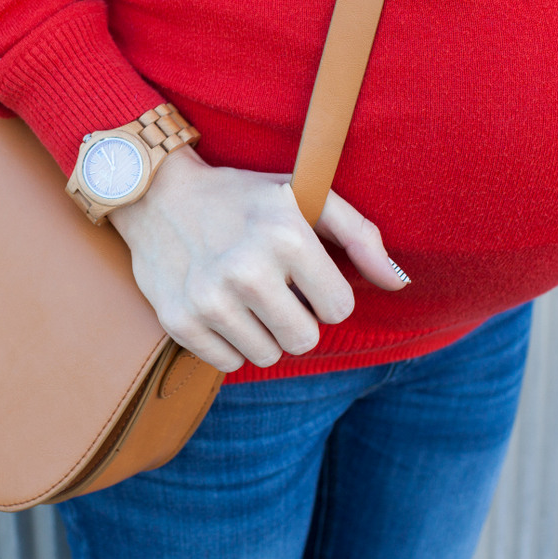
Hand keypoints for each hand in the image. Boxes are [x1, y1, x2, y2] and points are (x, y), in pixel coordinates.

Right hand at [108, 146, 410, 372]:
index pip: (339, 309)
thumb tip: (399, 283)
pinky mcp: (180, 322)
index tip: (304, 275)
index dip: (326, 295)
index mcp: (286, 236)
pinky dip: (229, 342)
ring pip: (267, 356)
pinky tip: (219, 307)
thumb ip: (361, 235)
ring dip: (263, 332)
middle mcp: (246, 270)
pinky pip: (229, 363)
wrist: (158, 195)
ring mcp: (209, 299)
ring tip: (244, 296)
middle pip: (304, 341)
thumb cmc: (243, 198)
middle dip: (297, 319)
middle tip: (274, 290)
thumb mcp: (305, 197)